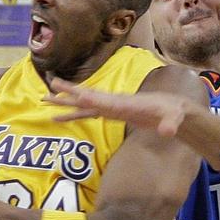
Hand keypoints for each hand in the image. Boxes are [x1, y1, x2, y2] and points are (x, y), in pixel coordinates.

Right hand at [45, 78, 187, 135]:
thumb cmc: (173, 112)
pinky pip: (87, 114)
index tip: (74, 96)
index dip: (90, 100)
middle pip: (88, 97)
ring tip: (45, 98)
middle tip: (49, 87)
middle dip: (69, 93)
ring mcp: (111, 107)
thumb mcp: (174, 119)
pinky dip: (72, 115)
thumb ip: (170, 124)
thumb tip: (168, 132)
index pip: (105, 102)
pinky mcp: (111, 113)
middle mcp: (115, 102)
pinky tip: (59, 118)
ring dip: (65, 102)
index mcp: (126, 103)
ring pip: (83, 104)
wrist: (173, 109)